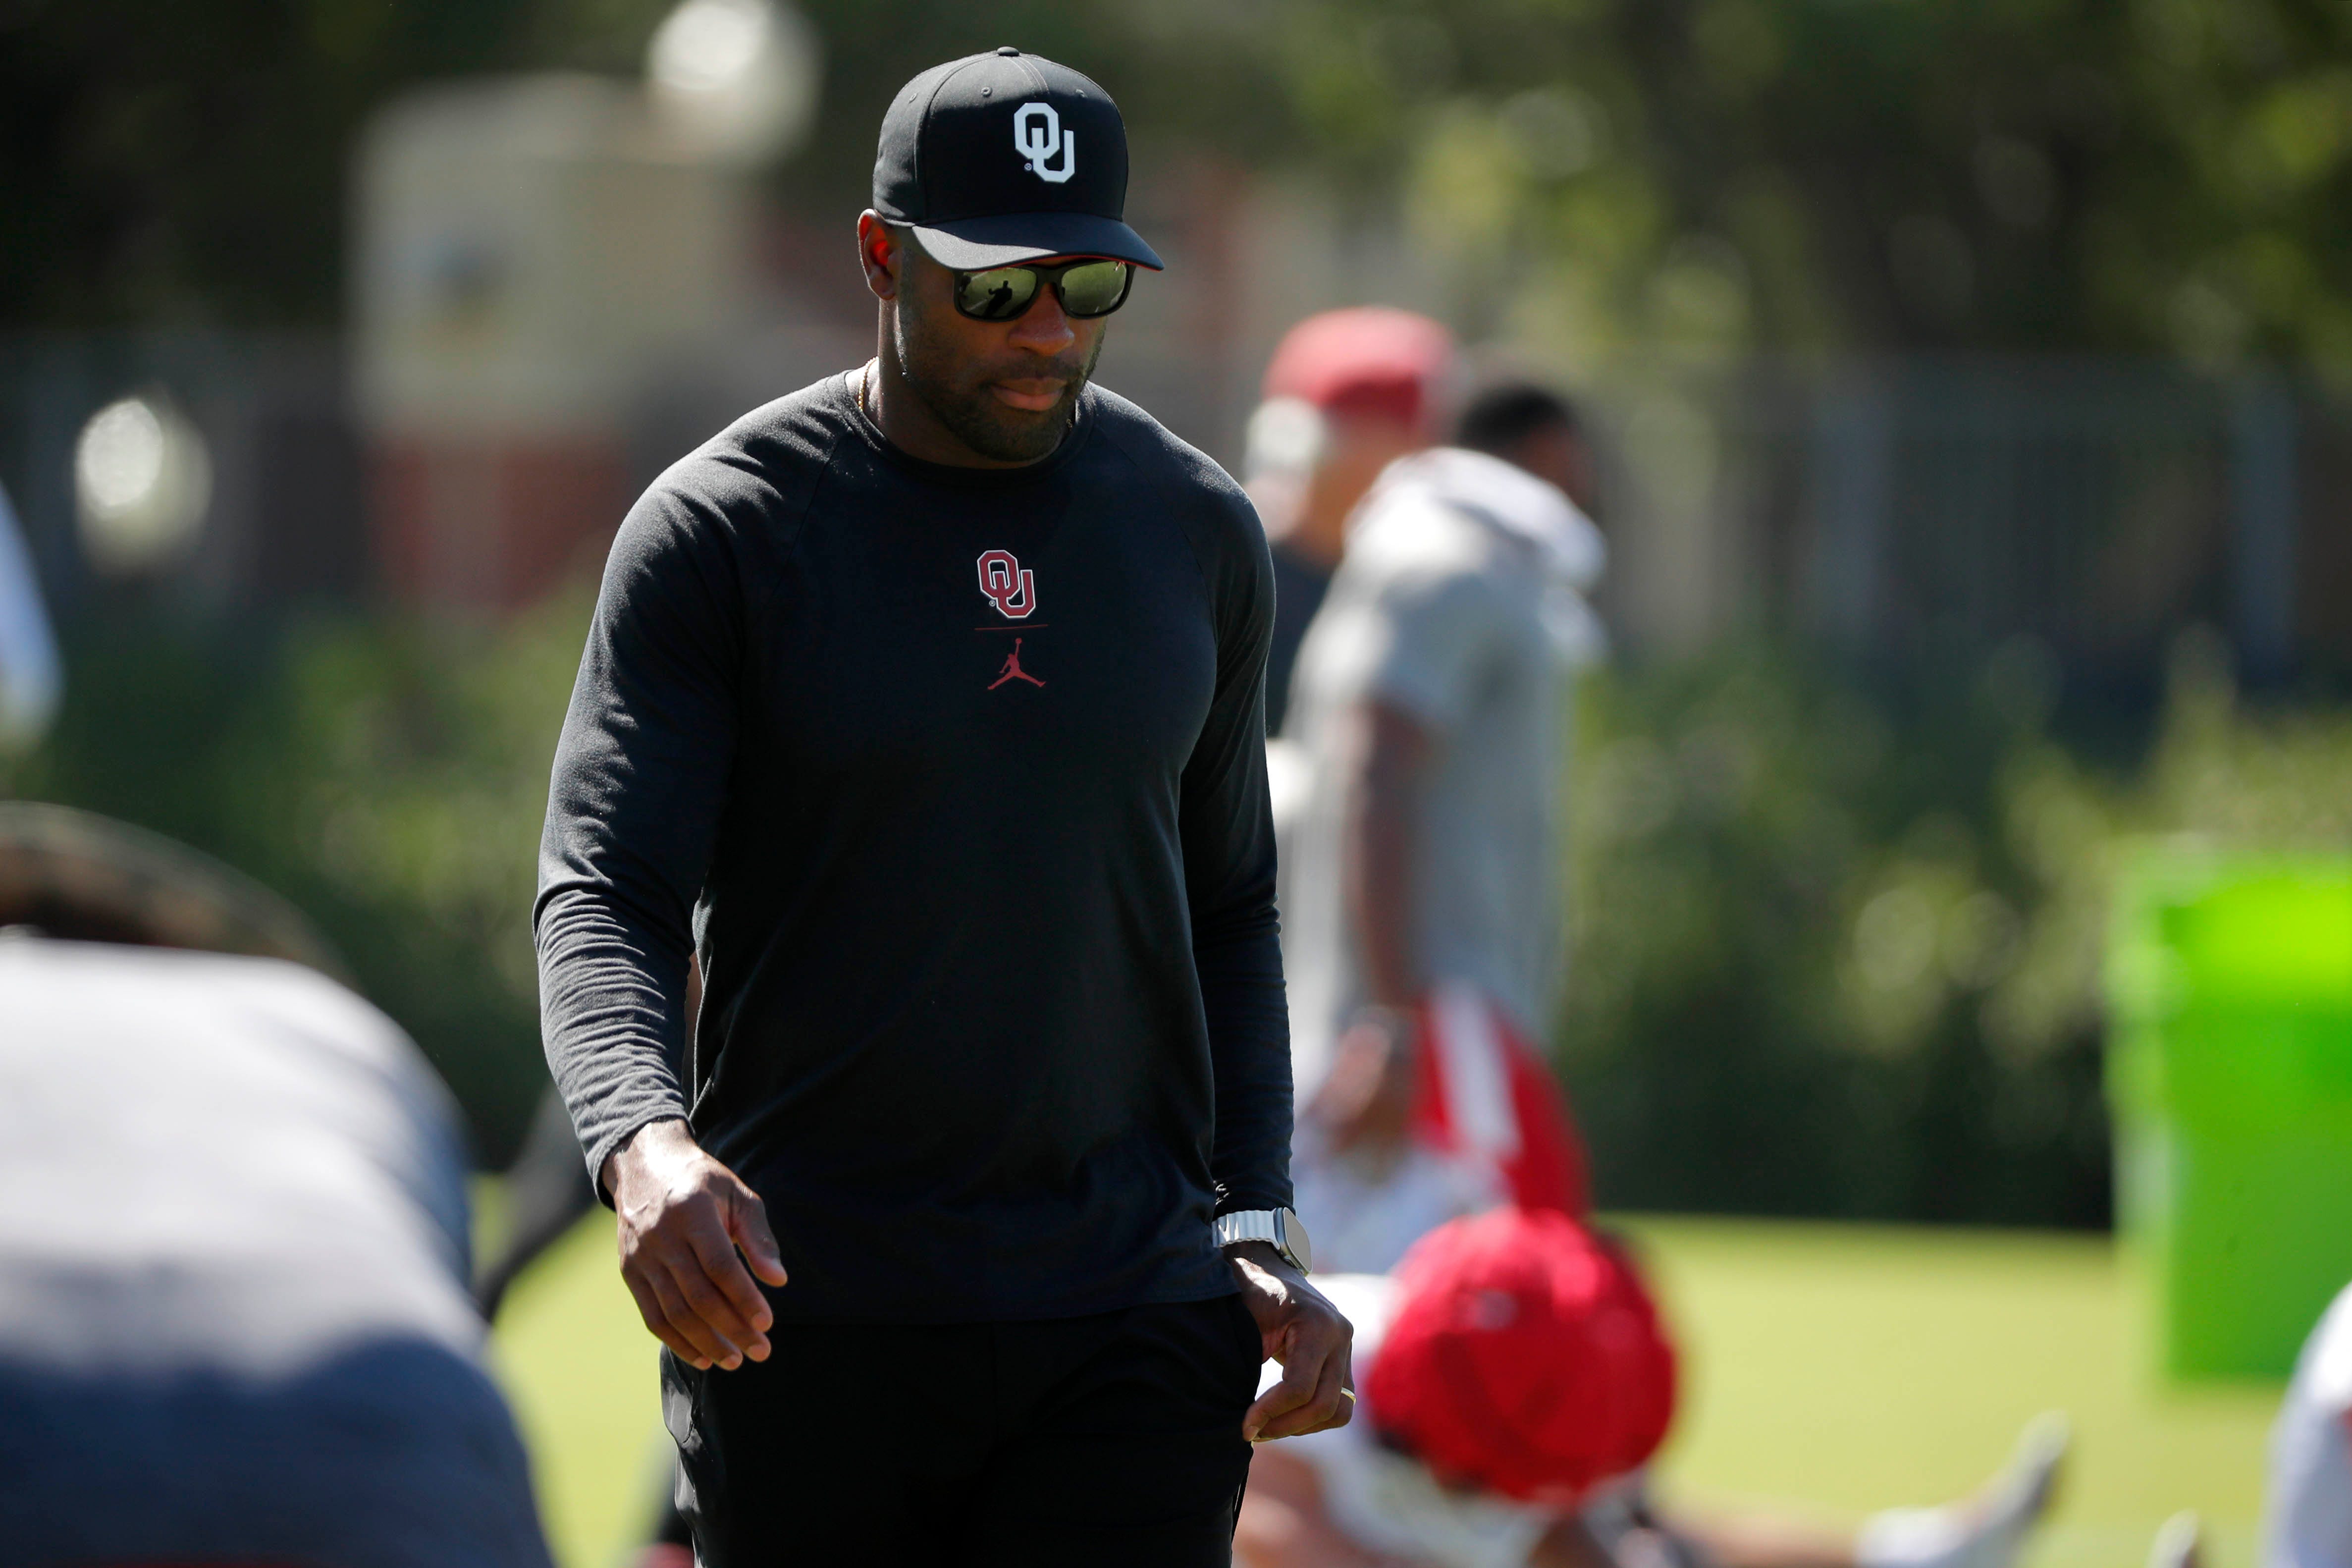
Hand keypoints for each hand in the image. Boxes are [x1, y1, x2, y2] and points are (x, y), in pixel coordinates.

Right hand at [602, 1118, 788, 1370]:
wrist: (645, 1166)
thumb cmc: (703, 1183)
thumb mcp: (737, 1195)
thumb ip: (759, 1237)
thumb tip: (778, 1280)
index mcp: (691, 1211)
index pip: (719, 1265)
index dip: (744, 1297)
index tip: (767, 1323)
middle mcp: (661, 1236)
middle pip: (697, 1296)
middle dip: (732, 1329)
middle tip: (761, 1351)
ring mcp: (640, 1257)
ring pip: (673, 1313)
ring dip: (706, 1343)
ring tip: (735, 1361)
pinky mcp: (629, 1272)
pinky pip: (652, 1317)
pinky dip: (677, 1342)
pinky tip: (702, 1357)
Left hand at [1228, 1241, 1354, 1441]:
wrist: (1265, 1266)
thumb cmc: (1247, 1289)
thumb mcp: (1242, 1318)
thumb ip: (1246, 1359)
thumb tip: (1244, 1416)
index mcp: (1317, 1323)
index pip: (1300, 1387)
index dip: (1270, 1413)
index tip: (1244, 1426)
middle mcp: (1340, 1335)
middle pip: (1324, 1405)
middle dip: (1285, 1425)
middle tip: (1252, 1432)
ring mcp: (1346, 1349)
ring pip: (1339, 1411)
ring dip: (1303, 1427)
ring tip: (1267, 1427)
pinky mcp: (1343, 1361)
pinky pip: (1340, 1404)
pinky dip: (1313, 1418)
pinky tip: (1283, 1417)